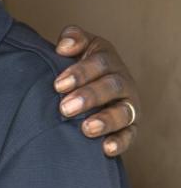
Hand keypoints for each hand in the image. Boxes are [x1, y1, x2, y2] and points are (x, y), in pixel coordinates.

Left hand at [54, 27, 138, 154]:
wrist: (85, 96)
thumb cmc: (77, 71)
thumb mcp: (78, 50)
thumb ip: (73, 39)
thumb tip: (64, 46)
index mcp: (108, 61)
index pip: (100, 62)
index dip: (81, 72)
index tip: (58, 85)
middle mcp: (122, 82)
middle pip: (112, 86)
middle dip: (89, 97)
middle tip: (65, 108)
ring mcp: (128, 106)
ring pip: (123, 112)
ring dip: (105, 120)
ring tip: (87, 128)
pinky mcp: (129, 128)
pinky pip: (129, 136)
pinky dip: (119, 142)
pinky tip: (105, 148)